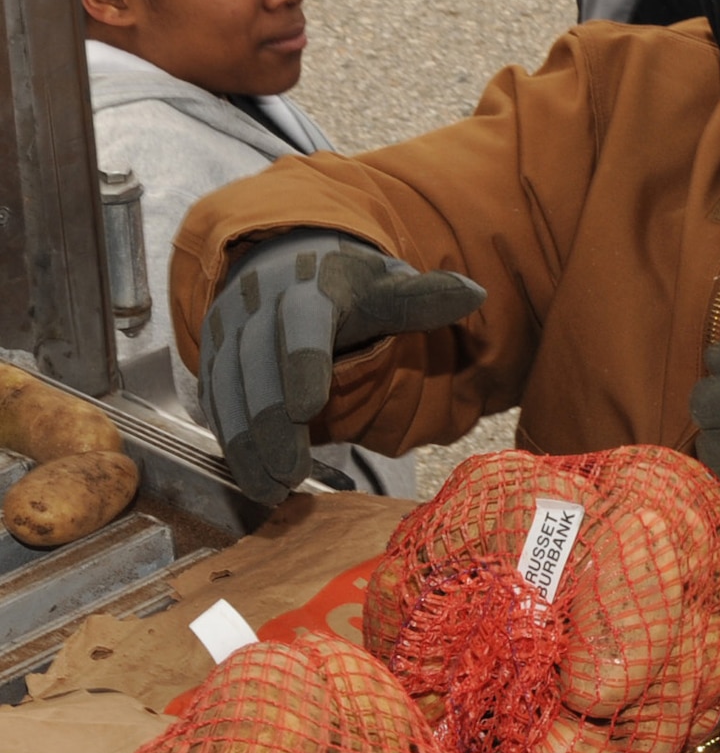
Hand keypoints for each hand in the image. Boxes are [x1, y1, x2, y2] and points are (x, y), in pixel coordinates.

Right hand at [199, 229, 484, 502]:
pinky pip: (214, 402)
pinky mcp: (214, 359)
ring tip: (269, 490)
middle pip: (257, 366)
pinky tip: (250, 478)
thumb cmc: (346, 287)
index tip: (308, 406)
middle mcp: (260, 306)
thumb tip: (473, 293)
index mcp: (310, 288)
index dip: (302, 362)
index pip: (303, 323)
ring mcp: (230, 333)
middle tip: (290, 474)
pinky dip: (229, 442)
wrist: (284, 263)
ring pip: (228, 389)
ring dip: (245, 444)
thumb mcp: (385, 285)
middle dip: (269, 424)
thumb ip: (421, 299)